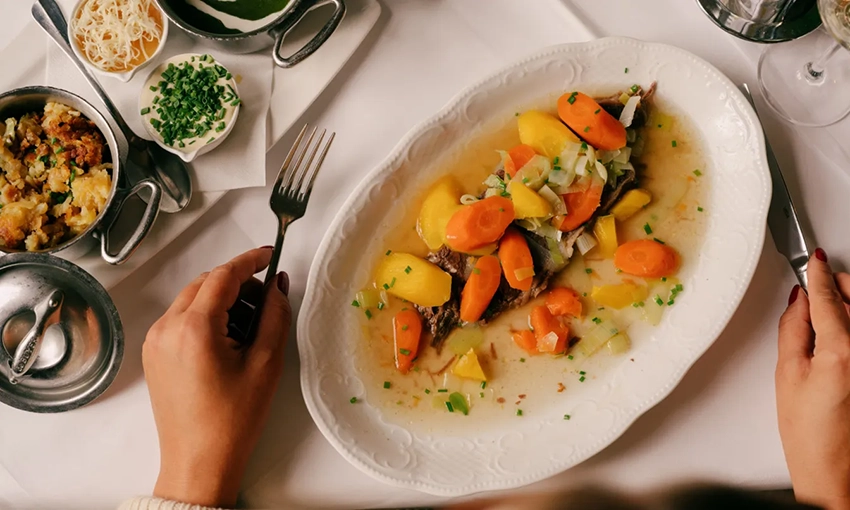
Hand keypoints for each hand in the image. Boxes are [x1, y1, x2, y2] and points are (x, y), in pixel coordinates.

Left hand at [142, 247, 290, 506]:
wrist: (198, 462)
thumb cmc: (232, 421)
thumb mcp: (266, 363)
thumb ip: (275, 315)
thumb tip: (278, 285)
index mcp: (193, 328)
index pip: (223, 276)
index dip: (250, 261)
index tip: (270, 255)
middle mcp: (167, 328)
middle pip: (205, 283)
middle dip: (238, 282)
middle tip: (267, 299)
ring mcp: (156, 341)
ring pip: (192, 299)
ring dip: (221, 299)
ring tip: (250, 325)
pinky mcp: (154, 354)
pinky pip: (180, 318)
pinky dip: (205, 316)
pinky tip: (228, 338)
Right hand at [777, 248, 849, 509]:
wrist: (839, 472)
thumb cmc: (811, 436)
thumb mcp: (787, 375)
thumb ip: (793, 329)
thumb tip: (799, 302)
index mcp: (842, 350)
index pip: (828, 297)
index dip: (818, 274)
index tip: (814, 259)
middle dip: (841, 286)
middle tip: (820, 290)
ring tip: (830, 317)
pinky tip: (843, 337)